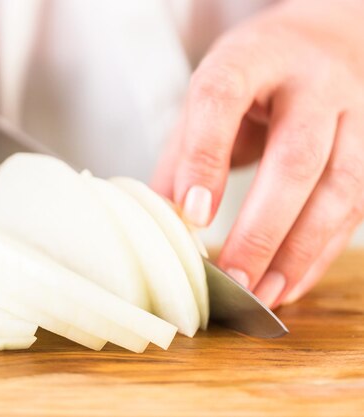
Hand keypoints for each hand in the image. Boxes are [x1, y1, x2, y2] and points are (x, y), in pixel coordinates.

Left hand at [152, 0, 363, 306]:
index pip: (223, 99)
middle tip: (232, 278)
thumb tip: (162, 221)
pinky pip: (356, 207)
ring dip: (299, 251)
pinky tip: (290, 282)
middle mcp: (311, 82)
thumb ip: (183, 154)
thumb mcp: (206, 97)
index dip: (205, 158)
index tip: (193, 215)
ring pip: (340, 188)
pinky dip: (322, 252)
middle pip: (296, 157)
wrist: (319, 42)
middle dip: (263, 228)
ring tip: (263, 294)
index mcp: (251, 58)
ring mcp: (352, 113)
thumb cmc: (252, 76)